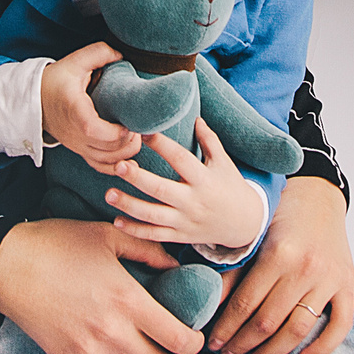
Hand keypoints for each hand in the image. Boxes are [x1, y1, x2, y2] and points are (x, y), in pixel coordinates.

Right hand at [0, 219, 202, 353]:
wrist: (6, 267)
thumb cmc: (57, 245)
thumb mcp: (107, 237)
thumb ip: (147, 251)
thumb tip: (175, 265)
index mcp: (127, 301)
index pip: (177, 338)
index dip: (194, 343)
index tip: (196, 340)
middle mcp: (112, 332)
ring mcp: (88, 350)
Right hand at [41, 42, 139, 170]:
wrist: (33, 100)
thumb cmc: (54, 81)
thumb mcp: (74, 61)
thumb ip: (98, 53)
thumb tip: (121, 55)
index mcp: (74, 110)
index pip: (94, 130)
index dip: (116, 132)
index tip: (129, 122)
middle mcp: (75, 133)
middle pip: (106, 150)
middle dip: (129, 141)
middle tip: (140, 127)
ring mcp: (77, 144)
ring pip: (105, 161)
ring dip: (125, 153)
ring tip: (135, 137)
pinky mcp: (79, 150)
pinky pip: (99, 166)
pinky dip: (115, 166)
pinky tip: (128, 157)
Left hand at [103, 120, 268, 251]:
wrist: (244, 223)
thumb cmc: (231, 186)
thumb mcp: (223, 162)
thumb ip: (209, 140)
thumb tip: (195, 117)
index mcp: (204, 179)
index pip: (181, 159)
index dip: (162, 145)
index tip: (142, 132)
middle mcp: (193, 201)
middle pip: (161, 190)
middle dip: (138, 178)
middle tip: (118, 165)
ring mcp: (185, 221)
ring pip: (153, 216)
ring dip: (129, 206)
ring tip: (109, 194)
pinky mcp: (180, 236)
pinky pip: (154, 235)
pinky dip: (135, 230)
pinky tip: (116, 221)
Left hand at [208, 175, 353, 353]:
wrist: (319, 197)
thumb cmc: (282, 215)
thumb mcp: (253, 237)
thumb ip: (234, 271)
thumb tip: (211, 306)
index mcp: (278, 254)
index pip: (245, 304)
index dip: (226, 329)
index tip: (214, 343)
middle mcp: (305, 268)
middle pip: (268, 322)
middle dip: (243, 344)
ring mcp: (329, 279)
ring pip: (298, 330)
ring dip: (272, 353)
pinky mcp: (348, 285)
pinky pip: (340, 326)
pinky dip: (322, 348)